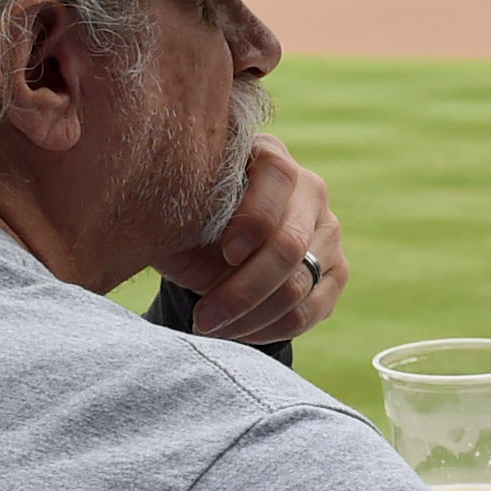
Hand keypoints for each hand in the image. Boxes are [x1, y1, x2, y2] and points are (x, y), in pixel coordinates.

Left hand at [152, 135, 345, 346]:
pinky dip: (269, 330)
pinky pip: (309, 312)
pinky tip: (236, 333)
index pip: (278, 180)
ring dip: (250, 317)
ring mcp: (328, 230)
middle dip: (243, 290)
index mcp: (270, 157)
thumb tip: (153, 224)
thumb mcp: (182, 213)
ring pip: (299, 285)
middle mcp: (309, 189)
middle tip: (204, 318)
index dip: (255, 219)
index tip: (225, 253)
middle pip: (290, 245)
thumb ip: (180, 213)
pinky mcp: (337, 270)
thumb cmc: (193, 221)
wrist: (219, 246)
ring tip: (210, 328)